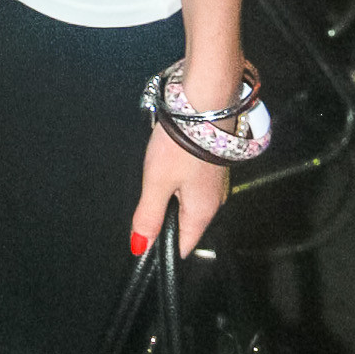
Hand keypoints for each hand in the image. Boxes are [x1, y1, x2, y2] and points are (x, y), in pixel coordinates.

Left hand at [130, 122, 228, 259]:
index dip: (162, 249)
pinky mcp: (210, 164)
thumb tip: (141, 246)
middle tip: (144, 202)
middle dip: (162, 219)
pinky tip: (165, 164)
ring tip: (155, 176)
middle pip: (184, 224)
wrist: (205, 104)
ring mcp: (214, 183)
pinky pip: (191, 183)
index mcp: (201, 213)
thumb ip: (149, 215)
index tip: (144, 245)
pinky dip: (176, 179)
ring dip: (168, 196)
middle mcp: (213, 202)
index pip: (183, 246)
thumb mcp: (157, 183)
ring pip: (186, 202)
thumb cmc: (182, 144)